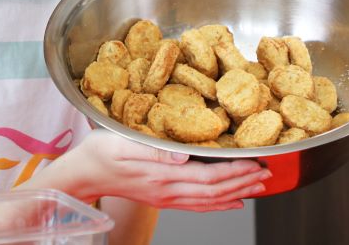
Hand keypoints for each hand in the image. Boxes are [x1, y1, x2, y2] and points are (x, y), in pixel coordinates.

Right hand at [27, 129, 270, 211]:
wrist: (81, 174)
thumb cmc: (97, 153)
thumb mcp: (120, 144)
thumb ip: (153, 151)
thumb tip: (184, 156)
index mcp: (161, 176)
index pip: (208, 178)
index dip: (235, 172)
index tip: (257, 163)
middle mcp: (167, 190)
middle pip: (214, 192)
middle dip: (243, 182)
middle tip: (267, 172)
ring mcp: (165, 196)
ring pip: (209, 200)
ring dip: (237, 193)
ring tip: (258, 185)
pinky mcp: (161, 196)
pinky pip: (196, 204)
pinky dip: (219, 204)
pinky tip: (231, 201)